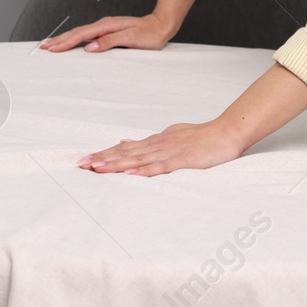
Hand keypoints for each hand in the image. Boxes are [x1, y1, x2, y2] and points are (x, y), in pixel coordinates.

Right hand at [37, 12, 175, 52]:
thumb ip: (110, 42)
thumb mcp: (132, 39)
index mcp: (107, 26)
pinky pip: (86, 35)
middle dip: (58, 40)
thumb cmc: (150, 35)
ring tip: (50, 44)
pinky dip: (74, 39)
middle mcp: (103, 25)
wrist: (161, 26)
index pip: (81, 35)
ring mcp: (104, 28)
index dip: (65, 42)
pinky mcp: (107, 32)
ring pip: (79, 33)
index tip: (52, 48)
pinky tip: (69, 42)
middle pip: (76, 32)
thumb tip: (90, 48)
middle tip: (42, 47)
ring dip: (64, 39)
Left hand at [77, 120, 244, 176]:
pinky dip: (143, 170)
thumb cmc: (201, 137)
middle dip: (102, 159)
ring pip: (137, 159)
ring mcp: (168, 152)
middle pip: (125, 153)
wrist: (226, 132)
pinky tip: (130, 174)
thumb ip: (149, 142)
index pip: (124, 148)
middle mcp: (157, 145)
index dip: (105, 154)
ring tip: (97, 168)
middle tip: (81, 164)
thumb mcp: (171, 136)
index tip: (86, 159)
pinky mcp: (181, 160)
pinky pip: (160, 167)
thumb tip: (127, 142)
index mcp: (155, 141)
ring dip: (116, 164)